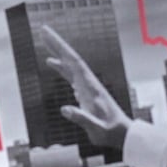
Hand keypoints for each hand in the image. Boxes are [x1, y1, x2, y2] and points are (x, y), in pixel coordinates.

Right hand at [39, 25, 131, 150]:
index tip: (49, 36)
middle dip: (57, 45)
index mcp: (91, 88)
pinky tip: (54, 65)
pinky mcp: (86, 93)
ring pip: (70, 66)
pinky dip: (61, 68)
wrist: (122, 134)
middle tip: (43, 31)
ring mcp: (87, 87)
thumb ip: (81, 118)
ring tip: (45, 43)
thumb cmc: (110, 132)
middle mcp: (89, 84)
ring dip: (58, 54)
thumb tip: (64, 109)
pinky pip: (71, 76)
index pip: (74, 62)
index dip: (61, 48)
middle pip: (71, 59)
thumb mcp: (96, 129)